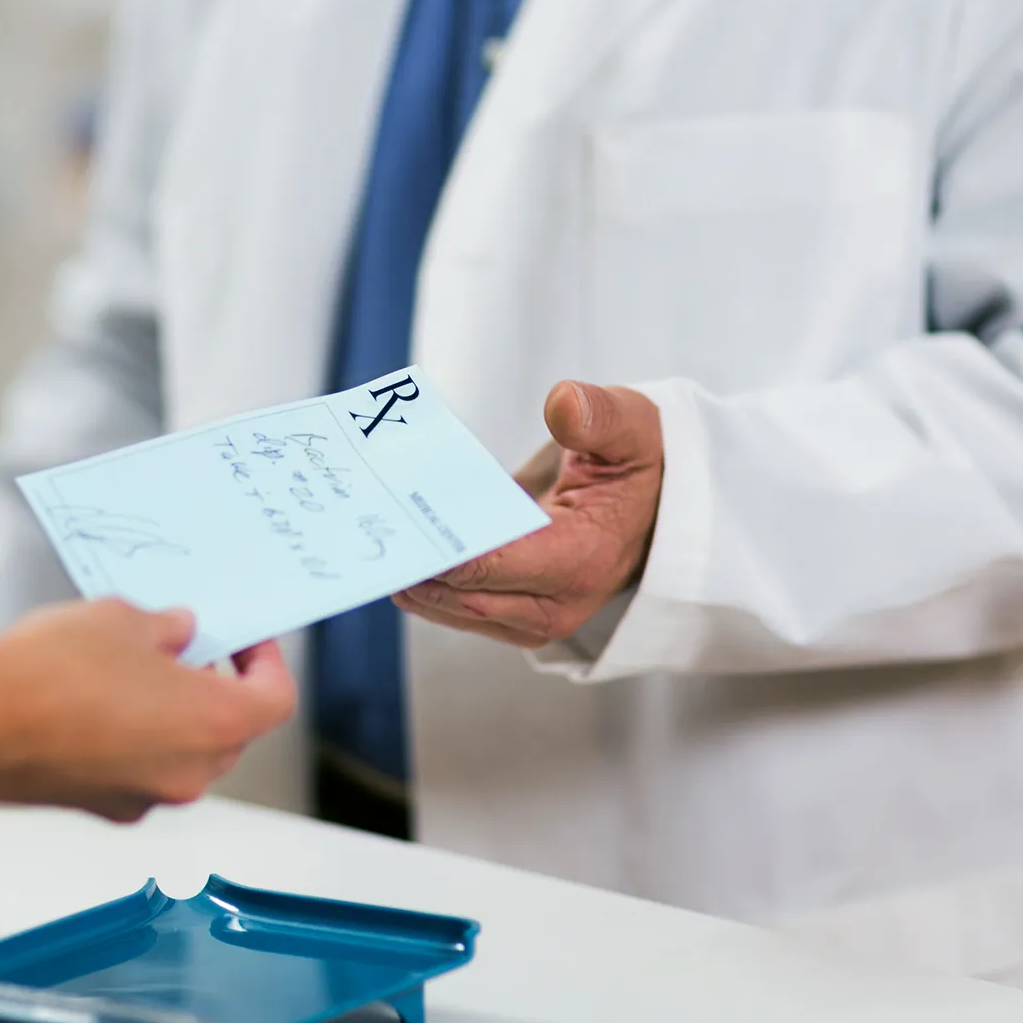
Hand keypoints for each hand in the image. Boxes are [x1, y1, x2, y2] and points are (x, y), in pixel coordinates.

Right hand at [0, 599, 293, 821]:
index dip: (266, 663)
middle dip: (217, 685)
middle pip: (232, 730)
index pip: (275, 699)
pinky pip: (143, 768)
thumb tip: (180, 633)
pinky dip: (138, 738)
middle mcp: (190, 773)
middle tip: (188, 644)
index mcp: (214, 724)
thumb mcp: (120, 620)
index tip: (245, 638)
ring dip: (176, 712)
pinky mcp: (105, 806)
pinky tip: (100, 700)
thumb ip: (165, 628)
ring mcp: (146, 796)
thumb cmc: (46, 675)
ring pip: (186, 752)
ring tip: (134, 666)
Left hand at [394, 380, 662, 647]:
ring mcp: (538, 618)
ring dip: (413, 579)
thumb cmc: (637, 464)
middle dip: (416, 565)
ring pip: (454, 609)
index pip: (494, 565)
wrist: (656, 507)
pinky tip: (399, 551)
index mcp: (583, 559)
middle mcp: (560, 603)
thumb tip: (561, 404)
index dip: (442, 550)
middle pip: (464, 595)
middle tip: (367, 528)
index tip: (397, 525)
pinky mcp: (518, 617)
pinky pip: (460, 608)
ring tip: (372, 540)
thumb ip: (598, 415)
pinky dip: (428, 583)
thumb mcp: (632, 426)